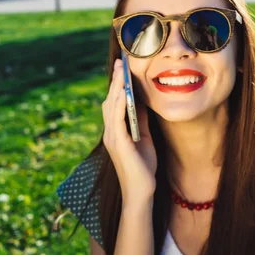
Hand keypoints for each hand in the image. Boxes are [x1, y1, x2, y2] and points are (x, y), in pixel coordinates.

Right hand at [102, 58, 157, 206]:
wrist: (141, 192)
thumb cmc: (143, 167)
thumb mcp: (144, 138)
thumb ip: (141, 121)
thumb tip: (144, 103)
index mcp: (115, 131)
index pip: (114, 103)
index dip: (117, 85)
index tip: (122, 68)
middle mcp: (110, 132)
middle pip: (111, 101)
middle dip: (115, 81)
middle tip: (120, 62)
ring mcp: (112, 137)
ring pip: (112, 106)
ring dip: (116, 87)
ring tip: (121, 70)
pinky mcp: (118, 143)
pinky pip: (118, 119)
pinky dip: (121, 104)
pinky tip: (125, 92)